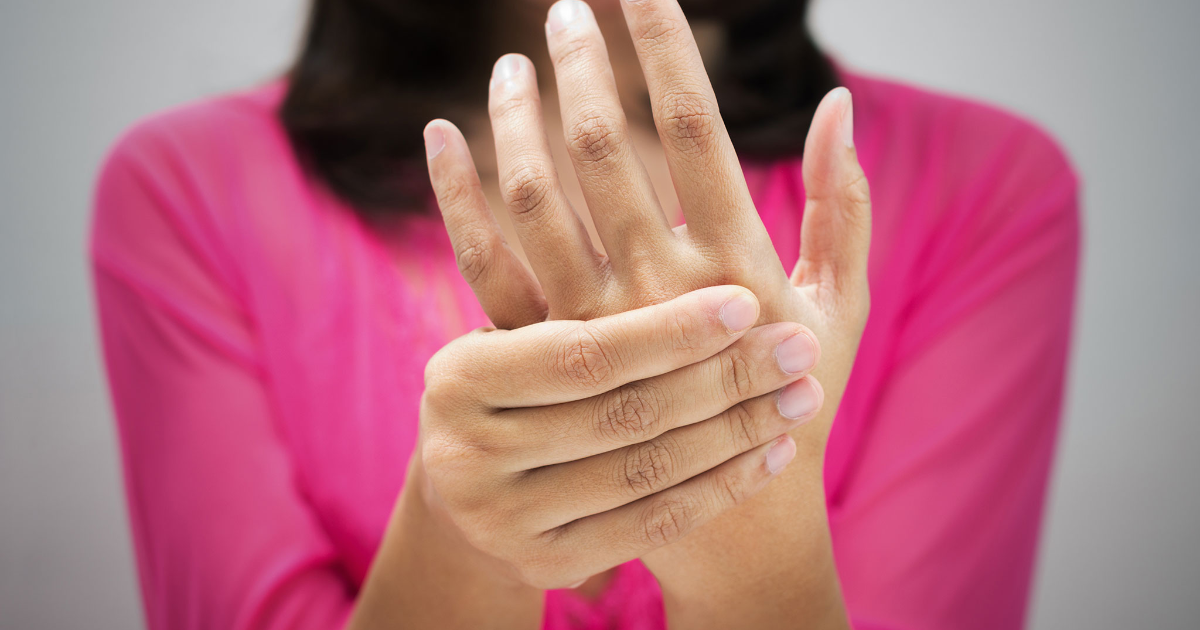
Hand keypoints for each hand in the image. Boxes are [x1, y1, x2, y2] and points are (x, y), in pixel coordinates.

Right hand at [417, 286, 822, 588]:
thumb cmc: (521, 373)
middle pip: (624, 415)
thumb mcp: (518, 315)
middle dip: (723, 379)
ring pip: (647, 471)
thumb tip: (667, 178)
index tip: (745, 301)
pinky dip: (720, 486)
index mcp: (460, 375)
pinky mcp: (544, 562)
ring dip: (736, 431)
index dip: (667, 330)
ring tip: (802, 393)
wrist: (479, 482)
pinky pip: (653, 523)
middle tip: (798, 347)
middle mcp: (467, 452)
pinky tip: (771, 451)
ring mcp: (503, 518)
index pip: (584, 353)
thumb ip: (564, 247)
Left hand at [423, 0, 870, 625]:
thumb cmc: (791, 398)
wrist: (720, 517)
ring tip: (514, 59)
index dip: (662, 45)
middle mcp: (653, 290)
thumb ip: (844, 207)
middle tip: (567, 5)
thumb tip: (839, 105)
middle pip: (599, 146)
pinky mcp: (536, 355)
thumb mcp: (840, 308)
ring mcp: (586, 324)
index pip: (688, 126)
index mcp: (734, 265)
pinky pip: (481, 261)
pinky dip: (456, 195)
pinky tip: (442, 135)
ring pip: (533, 193)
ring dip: (515, 115)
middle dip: (581, 62)